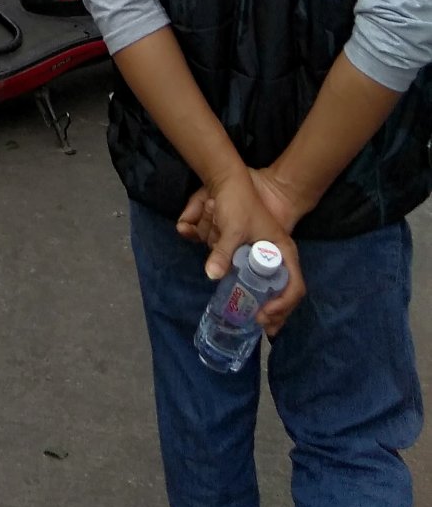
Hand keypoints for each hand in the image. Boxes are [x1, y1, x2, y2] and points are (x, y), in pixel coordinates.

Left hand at [177, 165, 306, 332]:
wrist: (231, 179)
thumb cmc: (239, 203)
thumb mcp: (232, 228)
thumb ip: (223, 251)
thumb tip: (212, 276)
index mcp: (283, 251)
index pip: (294, 286)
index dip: (282, 306)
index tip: (263, 315)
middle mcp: (280, 256)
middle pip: (287, 293)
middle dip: (277, 313)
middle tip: (263, 327)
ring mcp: (270, 255)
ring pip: (276, 288)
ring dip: (270, 307)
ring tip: (260, 323)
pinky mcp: (257, 253)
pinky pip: (263, 280)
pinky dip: (260, 294)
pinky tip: (253, 305)